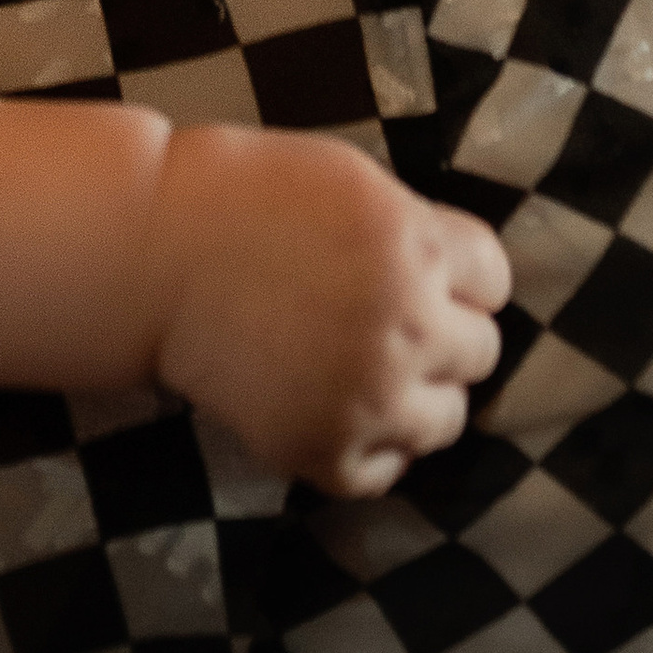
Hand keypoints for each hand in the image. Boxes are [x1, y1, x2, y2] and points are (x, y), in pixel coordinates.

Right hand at [148, 124, 509, 497]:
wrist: (156, 252)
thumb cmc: (250, 196)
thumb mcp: (354, 182)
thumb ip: (416, 229)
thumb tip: (463, 277)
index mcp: (417, 245)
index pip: (496, 279)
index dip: (460, 271)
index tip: (424, 270)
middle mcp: (408, 325)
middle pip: (481, 351)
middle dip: (442, 330)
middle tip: (387, 316)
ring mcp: (370, 397)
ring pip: (447, 419)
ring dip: (417, 393)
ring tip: (365, 367)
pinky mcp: (325, 450)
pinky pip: (386, 471)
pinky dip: (370, 445)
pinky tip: (337, 406)